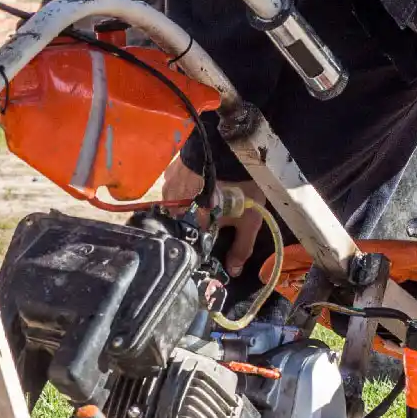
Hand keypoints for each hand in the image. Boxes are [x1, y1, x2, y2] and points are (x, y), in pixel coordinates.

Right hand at [160, 158, 264, 276]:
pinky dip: (183, 191)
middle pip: (180, 222)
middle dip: (193, 223)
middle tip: (210, 220)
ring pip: (175, 205)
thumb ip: (240, 248)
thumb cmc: (241, 187)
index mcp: (187, 223)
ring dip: (186, 206)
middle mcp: (171, 207)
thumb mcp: (249, 221)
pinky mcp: (170, 171)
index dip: (199, 244)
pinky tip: (196, 187)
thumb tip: (233, 272)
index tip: (210, 241)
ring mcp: (168, 188)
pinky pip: (173, 188)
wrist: (233, 146)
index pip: (188, 241)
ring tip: (204, 202)